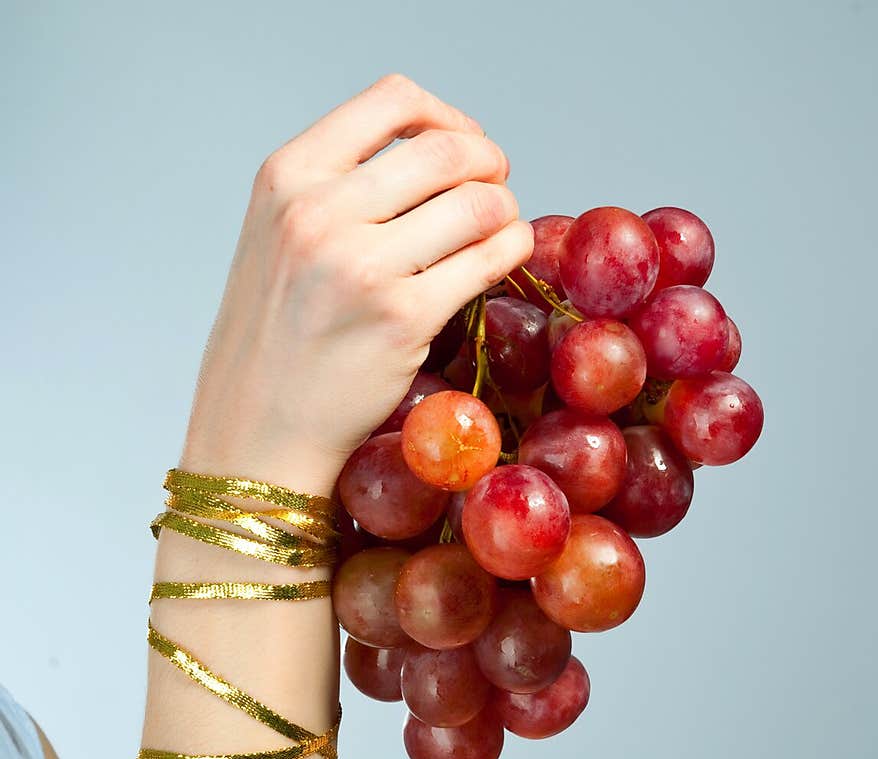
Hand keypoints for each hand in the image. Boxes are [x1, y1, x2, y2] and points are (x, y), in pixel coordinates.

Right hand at [183, 75, 532, 490]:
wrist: (256, 428)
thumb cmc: (272, 340)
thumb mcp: (275, 236)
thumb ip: (335, 191)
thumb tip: (431, 158)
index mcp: (288, 177)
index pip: (391, 100)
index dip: (446, 116)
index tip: (464, 142)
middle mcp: (320, 213)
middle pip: (446, 150)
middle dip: (488, 163)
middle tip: (496, 188)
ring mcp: (363, 267)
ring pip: (477, 202)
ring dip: (504, 209)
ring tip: (499, 228)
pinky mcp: (403, 319)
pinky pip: (487, 260)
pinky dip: (511, 248)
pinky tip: (505, 256)